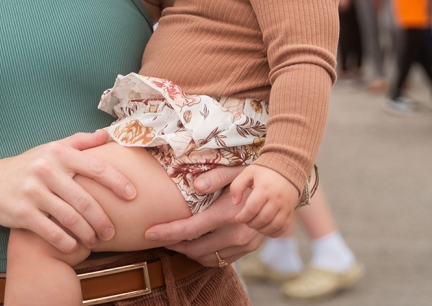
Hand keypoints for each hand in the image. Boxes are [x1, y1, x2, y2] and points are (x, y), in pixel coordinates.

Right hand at [0, 131, 135, 254]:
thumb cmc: (28, 166)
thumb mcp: (51, 148)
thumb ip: (80, 142)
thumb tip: (107, 134)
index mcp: (57, 153)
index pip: (95, 167)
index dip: (117, 182)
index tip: (132, 195)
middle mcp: (46, 170)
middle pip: (84, 199)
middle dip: (102, 218)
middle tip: (113, 232)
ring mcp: (33, 192)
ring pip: (70, 218)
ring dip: (87, 233)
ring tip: (96, 241)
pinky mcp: (22, 213)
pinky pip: (51, 232)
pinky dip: (67, 242)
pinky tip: (75, 247)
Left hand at [144, 166, 263, 265]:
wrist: (282, 190)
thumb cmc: (254, 176)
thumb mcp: (235, 170)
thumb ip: (215, 177)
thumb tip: (195, 186)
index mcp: (228, 215)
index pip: (189, 229)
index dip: (167, 233)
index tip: (149, 233)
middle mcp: (237, 234)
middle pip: (195, 248)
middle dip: (174, 245)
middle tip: (159, 236)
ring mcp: (245, 245)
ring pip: (208, 258)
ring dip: (188, 253)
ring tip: (175, 241)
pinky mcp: (249, 249)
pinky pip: (222, 260)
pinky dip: (205, 256)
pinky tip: (196, 245)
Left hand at [229, 166, 298, 236]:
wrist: (288, 167)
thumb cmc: (264, 171)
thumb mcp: (248, 172)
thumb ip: (237, 186)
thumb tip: (235, 203)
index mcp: (264, 189)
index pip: (252, 209)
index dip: (243, 217)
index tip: (238, 218)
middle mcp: (277, 199)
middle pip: (262, 219)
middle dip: (251, 223)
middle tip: (246, 220)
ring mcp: (285, 206)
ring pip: (273, 225)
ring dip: (261, 229)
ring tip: (254, 224)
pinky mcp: (291, 211)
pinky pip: (283, 227)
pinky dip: (274, 232)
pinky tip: (266, 229)